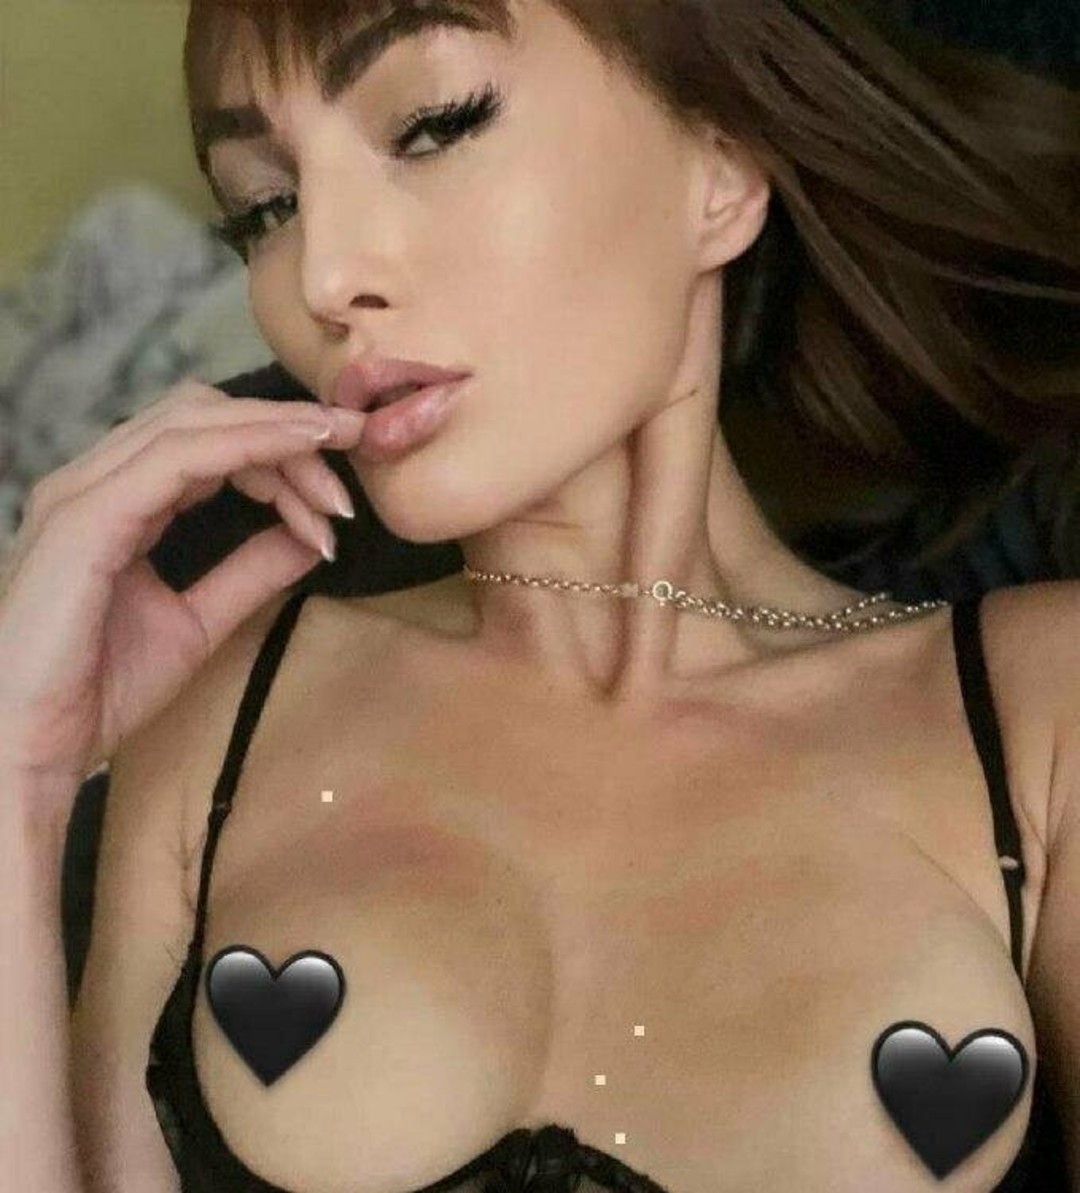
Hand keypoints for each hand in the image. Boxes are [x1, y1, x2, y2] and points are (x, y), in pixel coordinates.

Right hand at [0, 379, 365, 809]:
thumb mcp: (196, 623)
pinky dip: (248, 444)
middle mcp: (93, 481)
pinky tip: (300, 451)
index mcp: (113, 502)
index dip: (279, 454)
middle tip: (353, 468)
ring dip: (277, 432)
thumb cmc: (92, 691)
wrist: (26, 746)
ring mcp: (84, 491)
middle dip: (287, 434)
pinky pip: (178, 456)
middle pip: (206, 416)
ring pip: (194, 421)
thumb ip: (249, 574)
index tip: (340, 500)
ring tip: (340, 451)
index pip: (206, 444)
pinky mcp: (86, 515)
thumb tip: (313, 538)